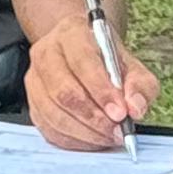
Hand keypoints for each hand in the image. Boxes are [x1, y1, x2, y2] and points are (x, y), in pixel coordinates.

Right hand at [25, 12, 156, 152]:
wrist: (83, 56)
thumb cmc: (107, 61)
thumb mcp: (132, 65)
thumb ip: (140, 85)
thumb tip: (135, 108)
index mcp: (72, 33)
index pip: (82, 62)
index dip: (101, 91)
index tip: (120, 113)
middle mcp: (46, 52)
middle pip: (64, 91)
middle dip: (94, 117)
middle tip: (116, 130)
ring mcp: (34, 79)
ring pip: (53, 113)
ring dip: (85, 132)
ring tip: (108, 136)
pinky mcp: (32, 103)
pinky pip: (48, 129)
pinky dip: (73, 140)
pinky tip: (93, 139)